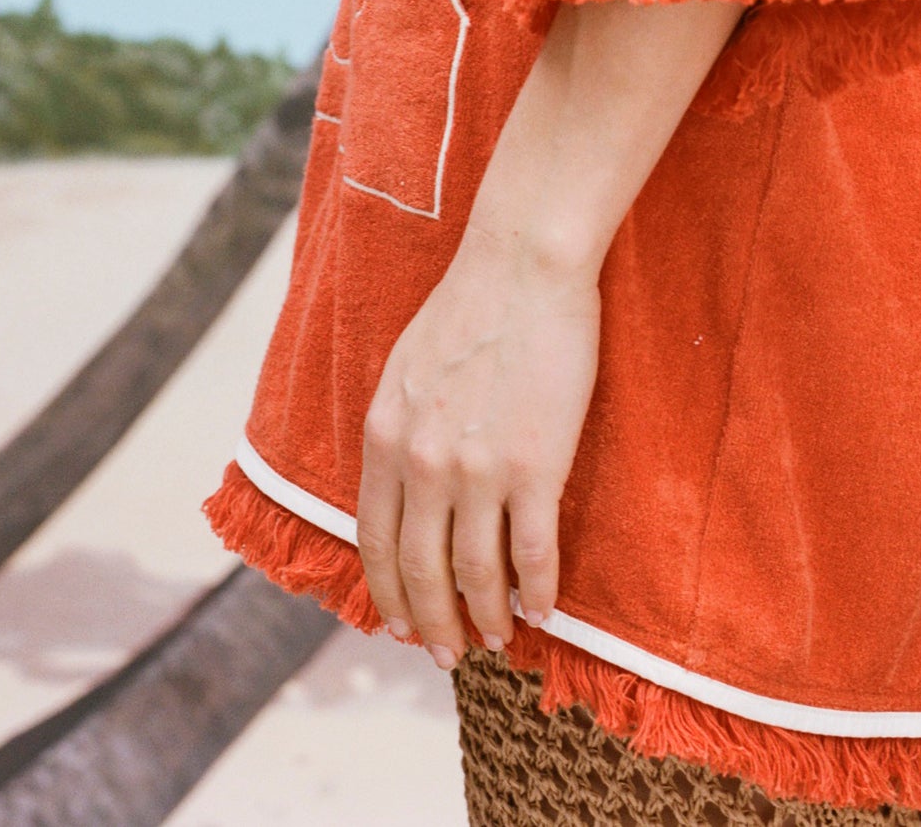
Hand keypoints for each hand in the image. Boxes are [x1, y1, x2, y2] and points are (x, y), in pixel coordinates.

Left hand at [357, 220, 597, 664]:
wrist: (523, 265)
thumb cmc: (470, 306)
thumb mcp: (405, 372)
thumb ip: (399, 433)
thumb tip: (403, 485)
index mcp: (385, 439)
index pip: (374, 542)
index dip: (388, 592)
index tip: (400, 624)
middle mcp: (423, 465)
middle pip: (421, 571)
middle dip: (432, 624)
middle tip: (447, 655)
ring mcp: (478, 471)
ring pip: (477, 576)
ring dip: (487, 620)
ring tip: (499, 640)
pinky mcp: (535, 467)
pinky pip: (533, 553)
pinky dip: (539, 591)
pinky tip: (545, 608)